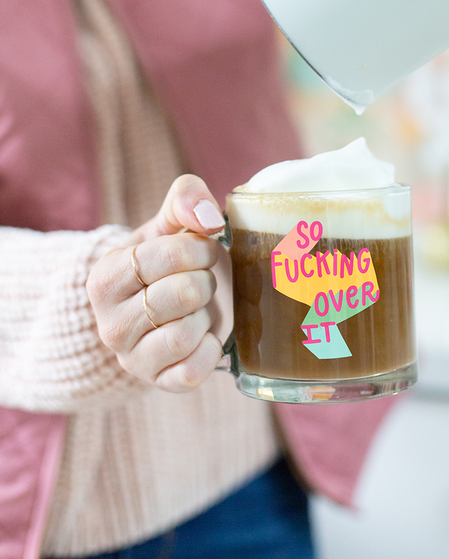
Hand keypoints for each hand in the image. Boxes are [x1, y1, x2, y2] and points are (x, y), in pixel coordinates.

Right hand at [87, 175, 232, 392]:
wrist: (162, 308)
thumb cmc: (168, 264)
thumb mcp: (169, 226)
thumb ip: (185, 200)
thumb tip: (208, 217)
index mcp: (106, 277)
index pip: (168, 256)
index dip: (199, 249)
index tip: (202, 250)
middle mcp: (109, 322)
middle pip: (183, 294)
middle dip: (204, 282)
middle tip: (199, 281)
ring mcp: (132, 358)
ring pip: (187, 334)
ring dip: (205, 316)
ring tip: (195, 309)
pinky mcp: (159, 381)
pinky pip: (193, 371)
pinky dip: (210, 350)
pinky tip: (203, 335)